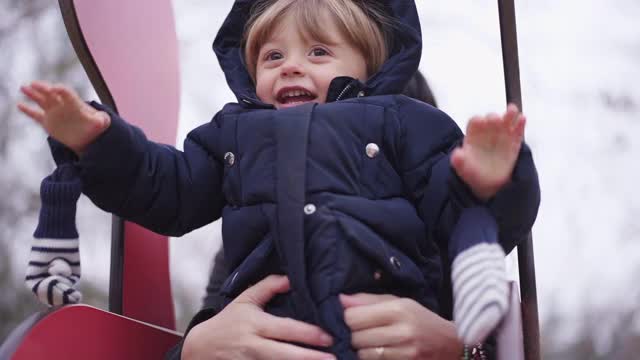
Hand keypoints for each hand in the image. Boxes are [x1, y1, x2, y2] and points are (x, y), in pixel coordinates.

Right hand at [17, 81, 109, 155]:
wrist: (88, 137)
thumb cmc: (96, 127)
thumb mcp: (102, 122)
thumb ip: (102, 119)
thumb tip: (103, 119)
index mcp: (75, 104)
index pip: (67, 93)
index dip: (61, 90)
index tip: (54, 88)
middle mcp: (62, 105)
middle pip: (51, 93)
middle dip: (43, 88)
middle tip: (34, 84)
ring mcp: (54, 112)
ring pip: (41, 101)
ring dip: (33, 94)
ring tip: (24, 87)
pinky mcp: (48, 122)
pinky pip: (36, 115)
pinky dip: (28, 110)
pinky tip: (19, 105)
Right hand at [182, 275, 334, 359]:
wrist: (200, 347)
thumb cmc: (229, 321)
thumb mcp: (245, 299)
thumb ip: (268, 287)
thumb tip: (291, 278)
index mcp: (256, 324)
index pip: (286, 329)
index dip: (308, 334)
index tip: (328, 336)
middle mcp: (254, 345)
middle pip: (285, 354)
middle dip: (310, 357)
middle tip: (334, 358)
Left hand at [341, 293, 461, 359]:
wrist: (450, 344)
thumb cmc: (420, 319)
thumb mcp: (398, 302)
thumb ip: (368, 300)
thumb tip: (340, 300)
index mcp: (398, 310)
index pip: (354, 317)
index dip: (345, 318)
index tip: (347, 317)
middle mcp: (401, 332)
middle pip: (355, 337)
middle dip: (350, 335)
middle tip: (356, 331)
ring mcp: (404, 353)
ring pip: (362, 354)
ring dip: (359, 349)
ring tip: (366, 342)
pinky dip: (370, 358)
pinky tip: (375, 351)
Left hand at [450, 103, 525, 200]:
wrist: (487, 183)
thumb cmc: (472, 172)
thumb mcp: (463, 168)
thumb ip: (458, 160)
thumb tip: (457, 154)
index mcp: (474, 134)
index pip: (475, 123)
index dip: (478, 121)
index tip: (481, 122)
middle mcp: (488, 131)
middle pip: (491, 119)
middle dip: (493, 118)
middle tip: (496, 120)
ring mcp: (502, 135)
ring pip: (506, 120)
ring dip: (509, 114)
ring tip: (512, 110)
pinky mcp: (514, 142)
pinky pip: (518, 131)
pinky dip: (520, 124)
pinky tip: (522, 119)